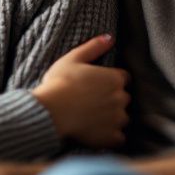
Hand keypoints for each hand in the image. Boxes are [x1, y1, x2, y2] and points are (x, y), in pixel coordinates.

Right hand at [32, 34, 129, 148]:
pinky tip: (95, 132)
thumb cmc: (60, 83)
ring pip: (121, 118)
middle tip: (91, 102)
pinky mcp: (112, 137)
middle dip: (112, 99)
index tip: (97, 86)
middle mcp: (121, 98)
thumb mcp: (73, 58)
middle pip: (123, 98)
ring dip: (112, 118)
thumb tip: (110, 37)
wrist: (51, 111)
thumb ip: (94, 47)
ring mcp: (118, 119)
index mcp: (114, 78)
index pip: (122, 78)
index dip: (110, 81)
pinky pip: (118, 137)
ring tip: (92, 118)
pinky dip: (110, 136)